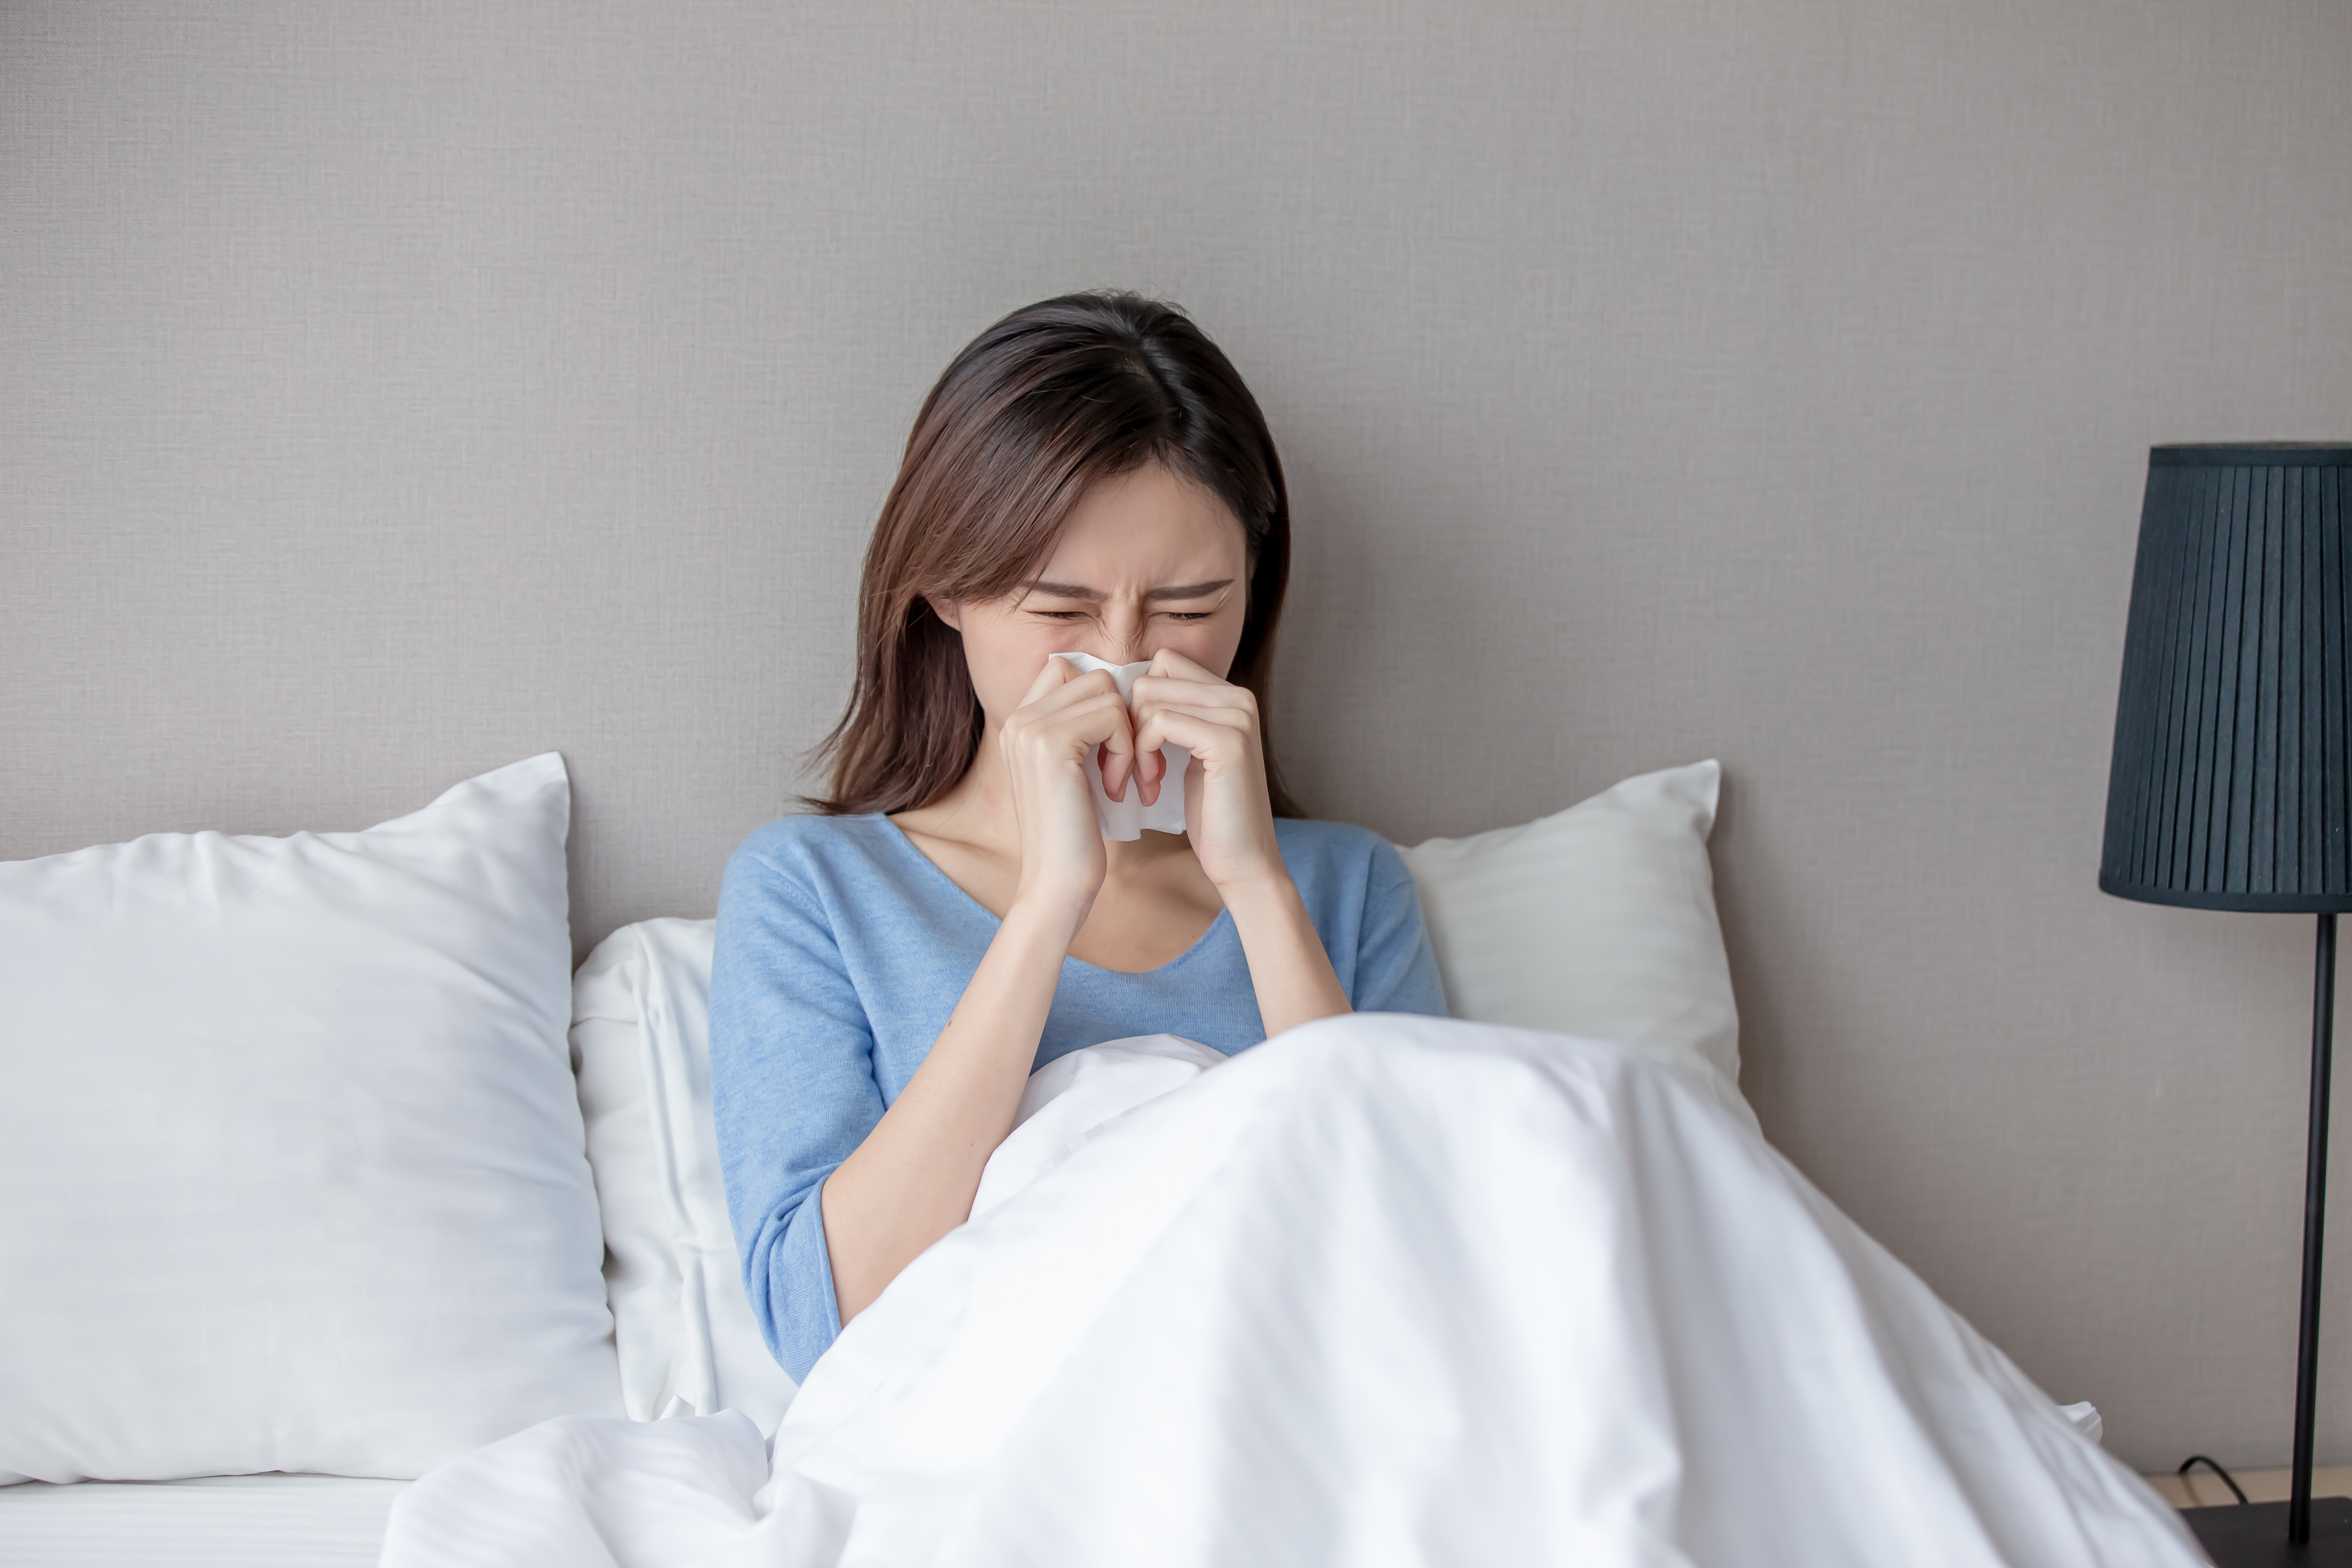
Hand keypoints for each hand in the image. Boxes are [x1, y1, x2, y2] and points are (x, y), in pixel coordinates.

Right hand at [997, 658, 1138, 920]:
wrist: (1057, 882)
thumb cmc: (1074, 835)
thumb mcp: (1075, 772)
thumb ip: (1082, 731)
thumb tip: (1118, 693)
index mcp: (1020, 724)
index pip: (1068, 669)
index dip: (1105, 700)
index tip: (1115, 745)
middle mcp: (1018, 719)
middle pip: (1093, 675)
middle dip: (1123, 716)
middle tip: (1129, 765)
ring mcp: (1030, 728)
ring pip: (1107, 692)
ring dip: (1128, 735)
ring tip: (1123, 779)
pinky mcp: (1050, 743)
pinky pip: (1112, 716)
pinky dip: (1127, 750)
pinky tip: (1117, 788)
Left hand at [1128, 650, 1284, 890]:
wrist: (1244, 862)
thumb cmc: (1212, 815)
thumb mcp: (1188, 754)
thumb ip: (1172, 716)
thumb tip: (1123, 688)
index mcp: (1230, 696)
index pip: (1162, 665)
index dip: (1136, 704)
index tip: (1134, 747)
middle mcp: (1238, 697)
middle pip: (1152, 677)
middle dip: (1130, 722)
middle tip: (1132, 768)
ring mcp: (1237, 716)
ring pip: (1150, 698)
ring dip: (1134, 742)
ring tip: (1143, 780)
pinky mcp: (1228, 741)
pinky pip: (1159, 723)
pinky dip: (1143, 754)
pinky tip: (1151, 786)